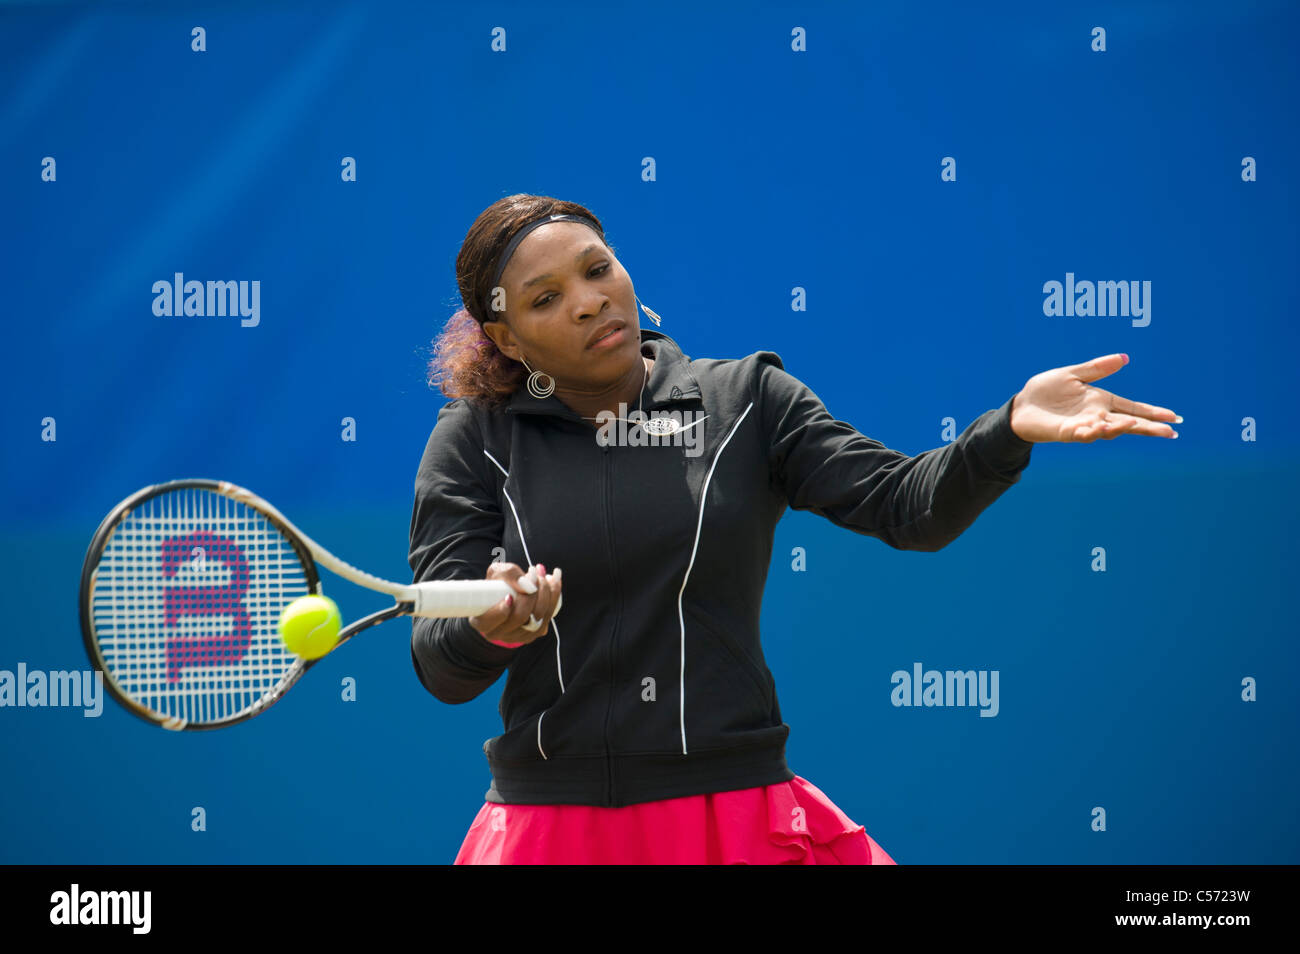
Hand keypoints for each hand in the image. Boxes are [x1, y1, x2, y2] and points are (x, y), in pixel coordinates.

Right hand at [468, 562, 561, 647]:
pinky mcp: (535, 633)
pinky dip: (554, 597)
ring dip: (545, 594)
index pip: (491, 621)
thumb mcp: (496, 572)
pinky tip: (553, 580)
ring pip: (537, 619)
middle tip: (533, 572)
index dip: (502, 610)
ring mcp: (519, 636)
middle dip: (530, 594)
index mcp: (482, 622)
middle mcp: (500, 633)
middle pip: (520, 618)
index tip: (508, 595)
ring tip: (544, 574)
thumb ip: (508, 575)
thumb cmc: (498, 582)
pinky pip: (548, 618)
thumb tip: (529, 586)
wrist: (509, 590)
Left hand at [1009, 353, 1180, 443]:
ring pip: (1108, 430)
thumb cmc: (1045, 391)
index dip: (1152, 412)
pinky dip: (1093, 432)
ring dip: (1121, 428)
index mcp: (1101, 401)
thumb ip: (1097, 369)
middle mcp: (1096, 415)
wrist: (1020, 405)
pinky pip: (1083, 434)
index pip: (1132, 407)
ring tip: (1135, 424)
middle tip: (1170, 431)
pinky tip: (1103, 428)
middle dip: (1148, 427)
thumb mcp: (1073, 374)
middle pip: (1128, 423)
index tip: (1174, 416)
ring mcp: (1083, 425)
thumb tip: (1124, 358)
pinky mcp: (1066, 433)